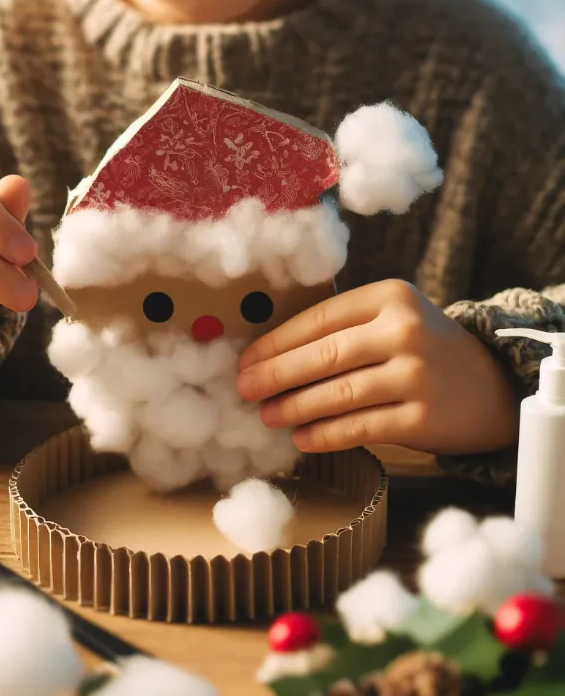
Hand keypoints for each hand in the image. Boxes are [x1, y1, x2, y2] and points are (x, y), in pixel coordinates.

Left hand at [237, 280, 518, 455]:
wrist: (490, 384)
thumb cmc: (423, 348)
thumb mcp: (392, 319)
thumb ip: (343, 327)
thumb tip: (271, 354)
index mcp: (390, 296)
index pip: (319, 318)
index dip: (276, 342)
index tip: (246, 360)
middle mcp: (405, 331)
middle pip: (324, 355)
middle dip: (276, 374)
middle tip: (244, 389)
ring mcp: (416, 375)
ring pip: (339, 393)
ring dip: (295, 407)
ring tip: (267, 415)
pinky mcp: (423, 417)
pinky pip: (361, 427)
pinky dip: (326, 433)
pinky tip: (302, 437)